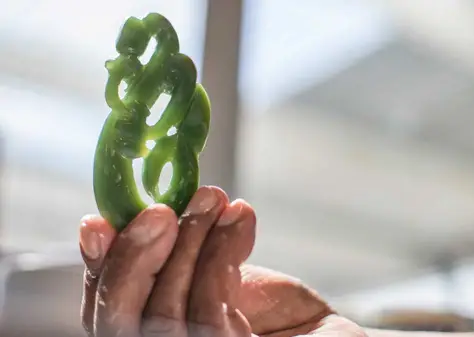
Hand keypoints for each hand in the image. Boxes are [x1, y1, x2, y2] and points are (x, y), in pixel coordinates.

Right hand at [79, 186, 364, 336]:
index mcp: (158, 332)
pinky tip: (238, 220)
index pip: (112, 308)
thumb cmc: (281, 316)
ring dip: (188, 242)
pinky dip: (219, 256)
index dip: (101, 266)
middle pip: (121, 320)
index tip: (98, 221)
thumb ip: (189, 256)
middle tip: (160, 210)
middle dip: (134, 256)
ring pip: (163, 311)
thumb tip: (158, 210)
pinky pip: (209, 311)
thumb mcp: (223, 277)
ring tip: (212, 200)